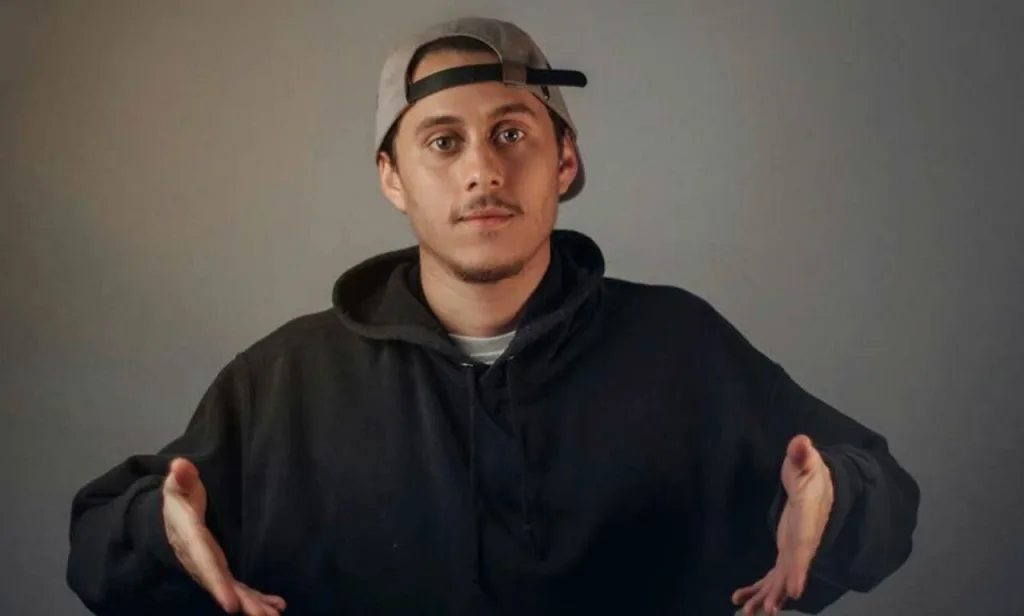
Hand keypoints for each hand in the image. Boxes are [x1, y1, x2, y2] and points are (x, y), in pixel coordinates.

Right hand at [163, 457, 286, 614]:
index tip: (231, 605)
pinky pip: (239, 589)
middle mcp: (201, 562)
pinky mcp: (221, 571)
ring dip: (254, 605)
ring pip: (233, 591)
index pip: (206, 565)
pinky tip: (276, 606)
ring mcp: (212, 569)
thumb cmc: (179, 498)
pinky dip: (257, 598)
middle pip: (222, 585)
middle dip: (242, 603)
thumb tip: (180, 465)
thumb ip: (182, 478)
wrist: (170, 518)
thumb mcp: (178, 486)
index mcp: (191, 541)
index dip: (218, 585)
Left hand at [732, 435, 833, 614]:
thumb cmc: (813, 473)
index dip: (799, 569)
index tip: (794, 590)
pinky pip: (772, 575)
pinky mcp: (785, 552)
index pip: (804, 547)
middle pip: (791, 570)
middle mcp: (803, 541)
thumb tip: (801, 441)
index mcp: (808, 521)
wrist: (822, 486)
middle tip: (768, 610)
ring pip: (780, 579)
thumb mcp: (808, 461)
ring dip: (766, 596)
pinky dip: (758, 588)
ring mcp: (794, 550)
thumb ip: (803, 454)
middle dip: (780, 591)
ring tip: (750, 613)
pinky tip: (741, 599)